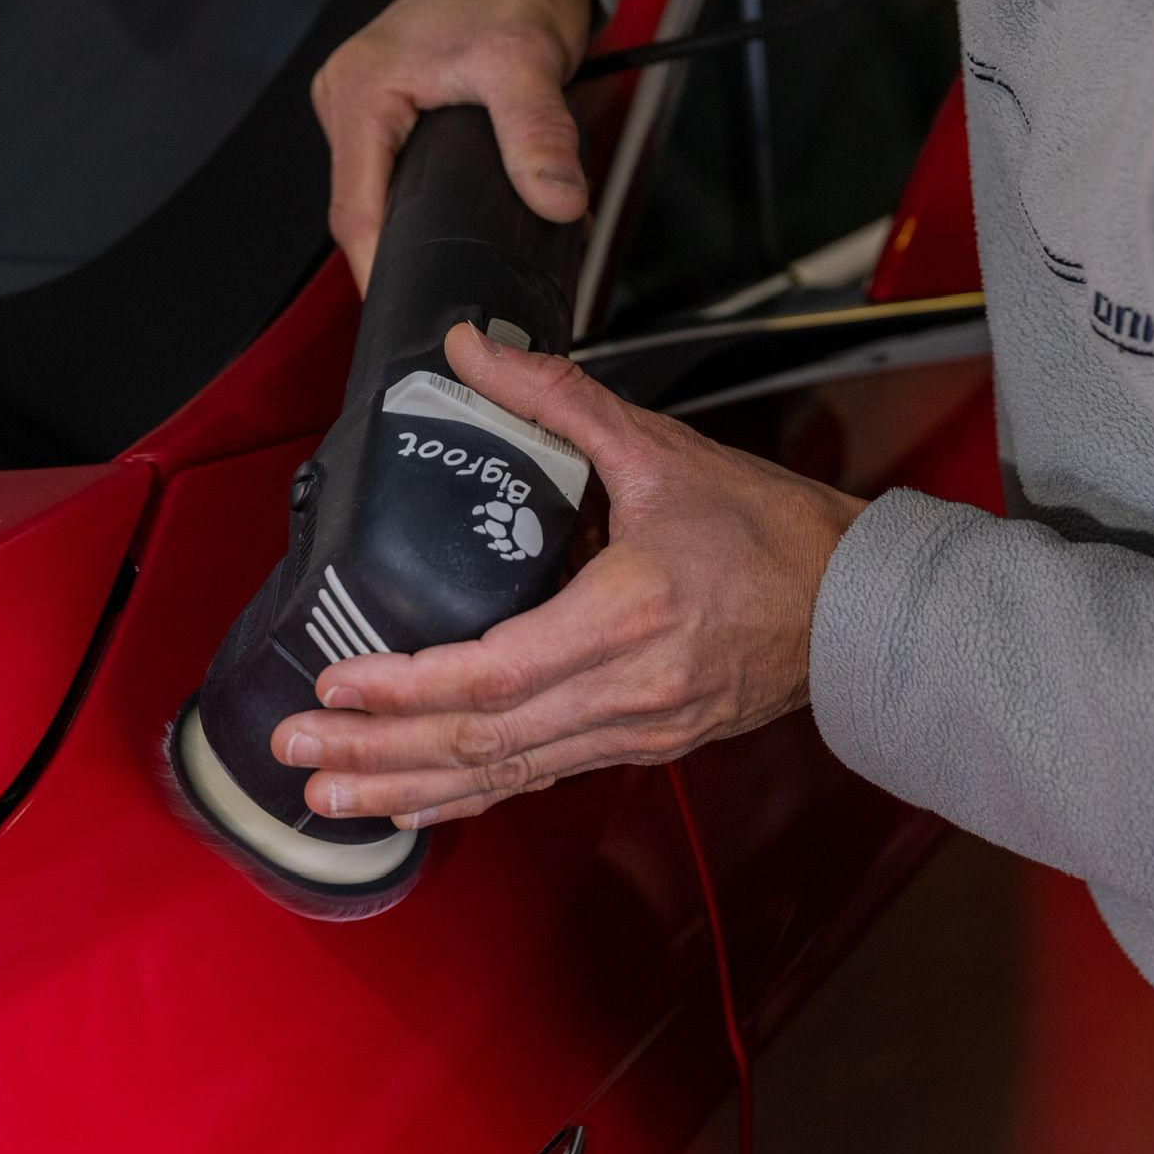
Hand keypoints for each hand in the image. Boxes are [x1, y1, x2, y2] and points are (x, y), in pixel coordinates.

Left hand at [272, 321, 865, 824]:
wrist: (858, 607)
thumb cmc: (771, 532)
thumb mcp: (663, 450)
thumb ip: (557, 398)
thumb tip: (471, 349)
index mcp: (628, 617)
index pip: (497, 673)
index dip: (410, 687)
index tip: (337, 685)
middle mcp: (627, 692)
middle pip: (485, 742)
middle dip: (381, 751)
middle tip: (295, 753)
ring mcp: (634, 731)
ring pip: (505, 775)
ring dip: (411, 786)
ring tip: (328, 797)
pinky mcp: (640, 746)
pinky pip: (539, 779)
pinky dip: (469, 796)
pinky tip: (413, 804)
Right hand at [312, 0, 593, 290]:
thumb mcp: (528, 63)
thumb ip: (539, 135)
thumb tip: (556, 201)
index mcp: (360, 89)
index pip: (355, 209)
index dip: (379, 266)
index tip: (407, 304)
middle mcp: (347, 96)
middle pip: (361, 208)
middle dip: (399, 254)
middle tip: (444, 293)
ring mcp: (362, 106)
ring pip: (375, 194)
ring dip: (411, 228)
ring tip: (453, 263)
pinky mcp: (384, 112)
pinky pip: (391, 173)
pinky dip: (422, 201)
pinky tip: (451, 222)